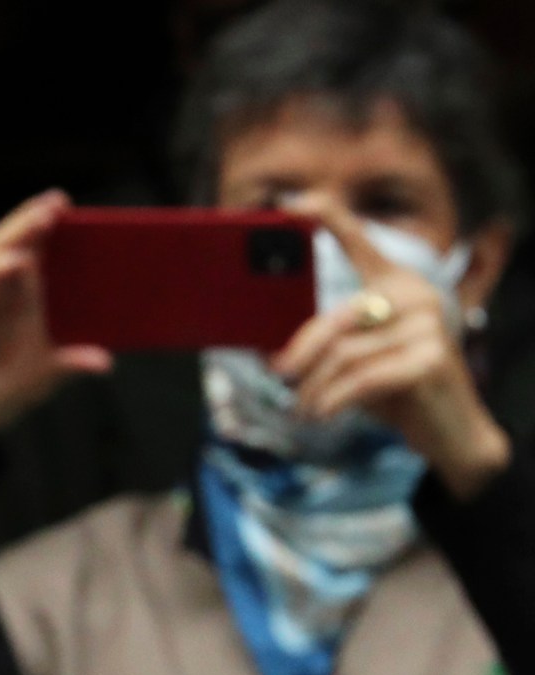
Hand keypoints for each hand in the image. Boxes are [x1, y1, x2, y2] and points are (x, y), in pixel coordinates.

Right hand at [0, 191, 113, 468]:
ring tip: (42, 217)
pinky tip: (14, 263)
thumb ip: (66, 366)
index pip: (34, 253)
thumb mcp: (37, 379)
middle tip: (59, 202)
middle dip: (33, 221)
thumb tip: (104, 362)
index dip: (52, 231)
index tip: (77, 212)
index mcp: (14, 300)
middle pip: (11, 243)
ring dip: (15, 233)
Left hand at [271, 196, 510, 498]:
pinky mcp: (430, 359)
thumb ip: (322, 346)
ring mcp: (428, 325)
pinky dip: (333, 401)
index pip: (360, 241)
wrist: (450, 431)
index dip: (327, 218)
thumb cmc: (393, 392)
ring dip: (314, 389)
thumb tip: (264, 348)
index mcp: (395, 285)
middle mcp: (416, 295)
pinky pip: (360, 379)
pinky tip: (324, 415)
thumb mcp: (353, 362)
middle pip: (334, 320)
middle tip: (281, 377)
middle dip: (299, 355)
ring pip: (342, 355)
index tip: (290, 204)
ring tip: (306, 408)